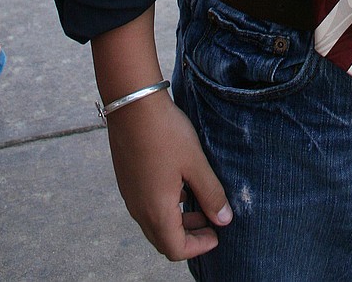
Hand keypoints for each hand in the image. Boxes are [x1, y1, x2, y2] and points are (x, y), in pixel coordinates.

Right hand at [105, 89, 232, 260]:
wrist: (133, 104)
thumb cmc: (166, 132)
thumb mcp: (195, 162)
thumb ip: (211, 193)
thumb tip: (224, 220)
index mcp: (156, 211)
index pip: (176, 249)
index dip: (199, 247)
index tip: (217, 234)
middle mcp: (139, 209)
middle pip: (163, 239)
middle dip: (189, 236)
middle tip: (211, 223)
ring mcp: (130, 195)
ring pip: (154, 223)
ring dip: (177, 221)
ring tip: (199, 203)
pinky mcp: (127, 180)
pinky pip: (146, 206)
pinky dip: (165, 206)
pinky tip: (180, 185)